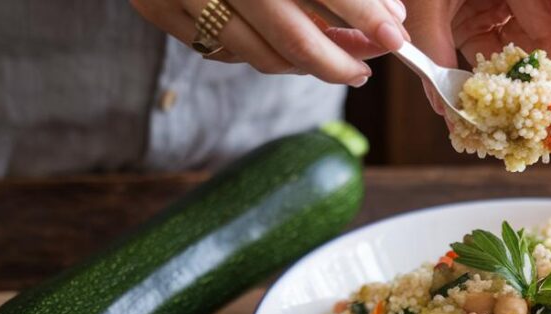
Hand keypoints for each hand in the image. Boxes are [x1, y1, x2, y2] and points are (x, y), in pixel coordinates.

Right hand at [130, 0, 408, 85]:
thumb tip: (387, 11)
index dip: (364, 14)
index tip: (395, 34)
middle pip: (291, 37)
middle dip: (339, 62)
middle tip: (366, 68)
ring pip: (258, 54)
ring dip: (305, 66)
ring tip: (337, 59)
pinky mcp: (155, 8)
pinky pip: (221, 52)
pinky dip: (261, 54)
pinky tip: (287, 48)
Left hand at [404, 0, 550, 116]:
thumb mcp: (425, 0)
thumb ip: (434, 43)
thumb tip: (444, 106)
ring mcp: (503, 3)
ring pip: (529, 50)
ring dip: (531, 91)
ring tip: (545, 127)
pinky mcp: (482, 15)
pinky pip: (498, 52)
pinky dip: (498, 83)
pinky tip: (502, 112)